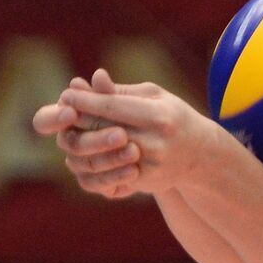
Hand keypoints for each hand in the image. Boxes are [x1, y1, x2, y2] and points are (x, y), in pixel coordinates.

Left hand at [31, 68, 217, 198]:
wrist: (201, 155)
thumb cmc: (173, 116)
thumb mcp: (154, 97)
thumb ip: (120, 91)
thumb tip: (90, 79)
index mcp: (158, 116)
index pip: (112, 108)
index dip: (85, 101)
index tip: (66, 94)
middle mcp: (155, 143)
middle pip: (104, 131)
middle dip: (79, 120)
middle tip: (61, 110)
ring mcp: (149, 166)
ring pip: (103, 155)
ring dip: (82, 142)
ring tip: (69, 130)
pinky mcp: (145, 183)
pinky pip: (110, 174)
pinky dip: (94, 162)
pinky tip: (82, 152)